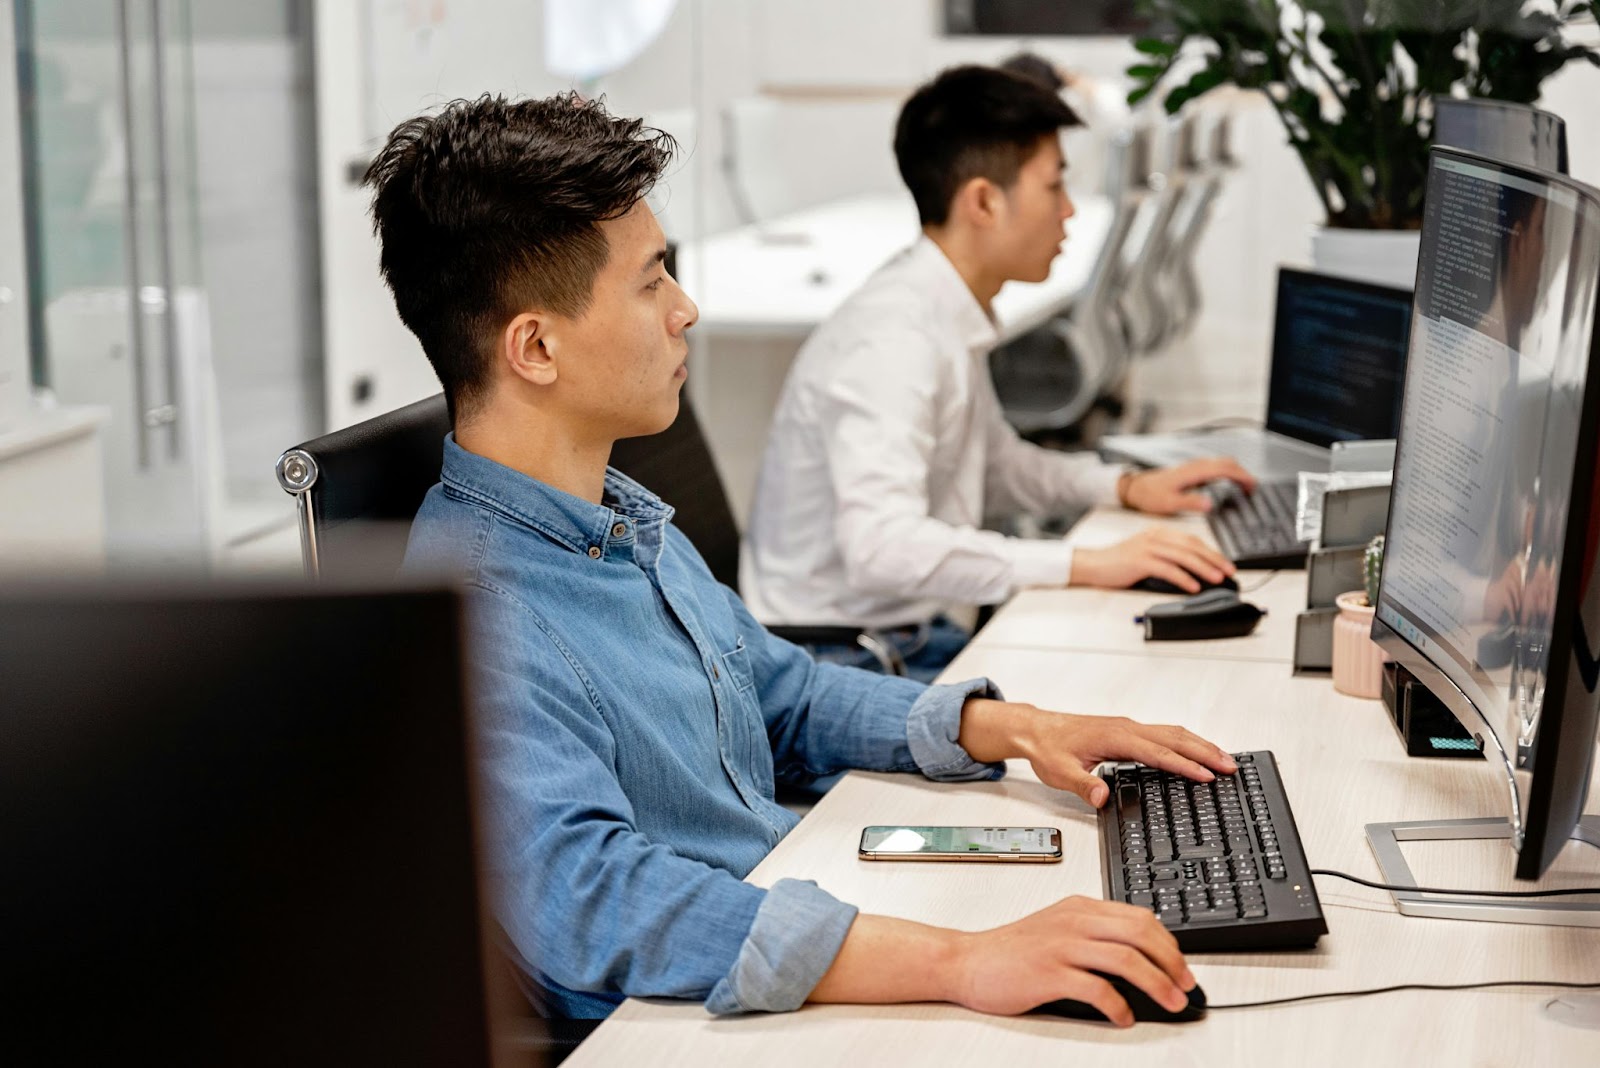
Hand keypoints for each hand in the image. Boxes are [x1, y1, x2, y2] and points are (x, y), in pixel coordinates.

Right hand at [948, 896, 1193, 1023]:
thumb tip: (1139, 956)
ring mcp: (1061, 946)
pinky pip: (1097, 989)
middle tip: (1186, 986)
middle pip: (1140, 933)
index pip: (1139, 917)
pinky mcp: (1048, 973)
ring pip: (1126, 959)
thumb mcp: (1057, 928)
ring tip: (1170, 1003)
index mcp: (1079, 908)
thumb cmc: (1012, 951)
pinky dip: (1118, 1006)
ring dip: (1156, 984)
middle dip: (1172, 962)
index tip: (1182, 967)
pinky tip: (1124, 1018)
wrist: (968, 961)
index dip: (1169, 943)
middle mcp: (1073, 922)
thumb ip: (1093, 934)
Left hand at [958, 699, 1236, 806]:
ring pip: (1172, 733)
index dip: (1184, 766)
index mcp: (1115, 737)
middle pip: (1175, 737)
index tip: (1206, 776)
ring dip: (1199, 745)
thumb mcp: (1060, 772)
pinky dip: (1185, 743)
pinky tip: (1194, 752)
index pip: (1158, 753)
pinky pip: (1164, 734)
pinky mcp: (1127, 731)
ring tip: (1224, 759)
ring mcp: (1128, 728)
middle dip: (1205, 751)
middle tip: (1230, 766)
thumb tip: (1102, 796)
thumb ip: (1083, 785)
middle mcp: (1126, 728)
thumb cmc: (1047, 747)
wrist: (1035, 728)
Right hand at [1069, 526, 1233, 592]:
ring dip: (1204, 568)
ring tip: (1217, 578)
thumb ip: (1166, 558)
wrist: (1092, 565)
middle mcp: (1155, 536)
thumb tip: (1193, 573)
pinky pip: (1167, 569)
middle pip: (1191, 546)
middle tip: (1229, 571)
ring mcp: (1147, 547)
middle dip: (1214, 559)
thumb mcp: (1146, 555)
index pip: (1192, 540)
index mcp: (1158, 533)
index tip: (1225, 563)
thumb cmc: (1118, 563)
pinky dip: (1183, 578)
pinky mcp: (1140, 561)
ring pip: (1183, 556)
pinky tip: (1193, 586)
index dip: (1212, 551)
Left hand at [1119, 458, 1256, 515]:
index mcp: (1193, 472)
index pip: (1225, 468)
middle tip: (1253, 490)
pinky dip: (1227, 473)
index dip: (1242, 476)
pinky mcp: (1191, 470)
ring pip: (1222, 463)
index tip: (1253, 487)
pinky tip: (1228, 485)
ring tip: (1245, 489)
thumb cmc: (1149, 495)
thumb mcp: (1168, 503)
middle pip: (1227, 463)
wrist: (1135, 488)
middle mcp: (1195, 466)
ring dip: (1236, 473)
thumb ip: (1190, 502)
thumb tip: (1210, 504)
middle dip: (1243, 474)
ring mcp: (1194, 467)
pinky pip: (1215, 467)